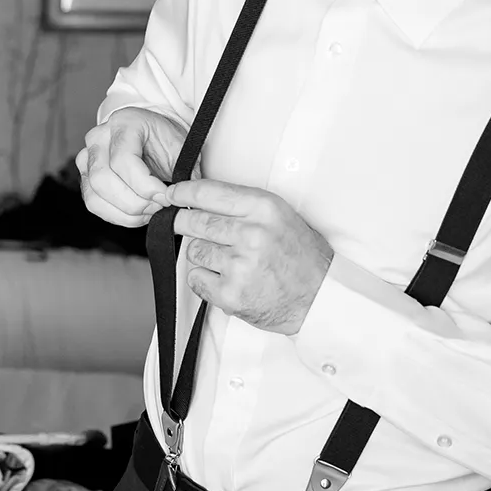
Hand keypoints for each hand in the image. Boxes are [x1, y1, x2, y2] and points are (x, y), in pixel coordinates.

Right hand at [77, 107, 190, 226]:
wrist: (154, 138)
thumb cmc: (165, 141)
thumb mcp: (181, 149)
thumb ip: (184, 172)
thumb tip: (185, 200)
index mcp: (124, 123)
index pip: (123, 160)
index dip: (145, 186)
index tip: (165, 197)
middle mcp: (98, 138)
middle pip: (103, 179)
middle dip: (134, 202)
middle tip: (158, 206)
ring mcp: (87, 158)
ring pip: (94, 196)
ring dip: (125, 212)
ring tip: (150, 210)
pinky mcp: (85, 178)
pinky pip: (94, 205)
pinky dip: (118, 216)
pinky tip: (138, 214)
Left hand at [164, 180, 332, 336]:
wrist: (319, 298)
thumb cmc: (301, 258)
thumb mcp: (280, 217)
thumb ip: (243, 207)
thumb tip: (199, 199)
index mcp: (264, 209)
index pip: (210, 193)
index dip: (183, 192)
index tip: (170, 194)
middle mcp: (252, 234)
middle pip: (194, 221)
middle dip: (182, 222)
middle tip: (181, 224)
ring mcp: (240, 265)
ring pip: (194, 250)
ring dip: (201, 254)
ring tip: (225, 260)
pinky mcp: (231, 293)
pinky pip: (196, 278)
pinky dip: (203, 279)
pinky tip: (224, 279)